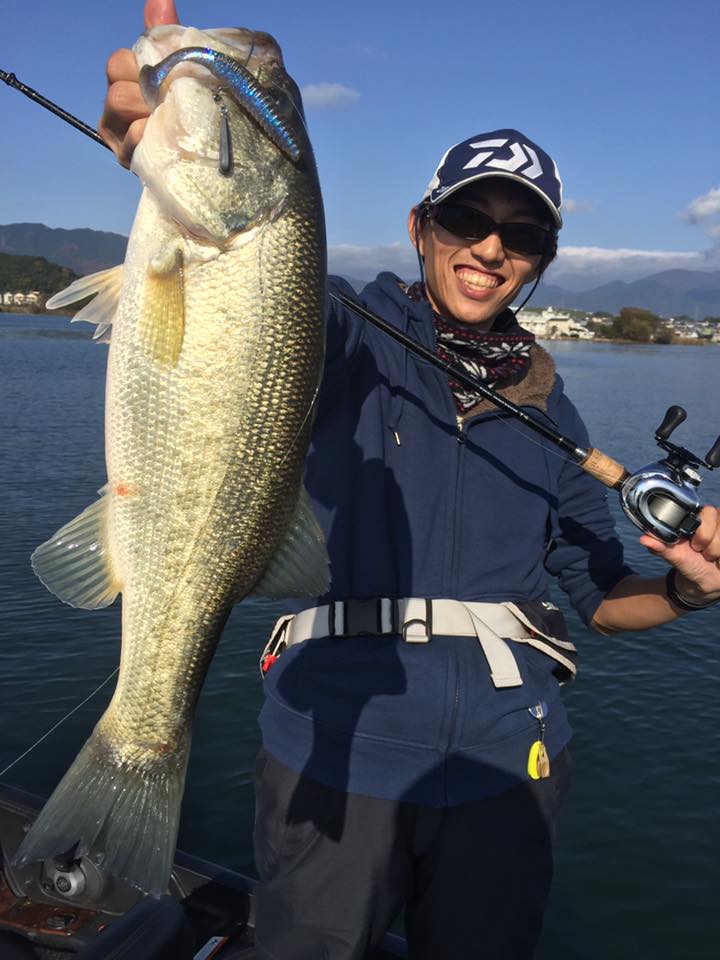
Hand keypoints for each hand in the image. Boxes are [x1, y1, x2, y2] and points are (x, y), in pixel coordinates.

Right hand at [98, 0, 179, 166]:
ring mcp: (120, 137)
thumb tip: (161, 0)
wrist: (211, 153)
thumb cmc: (195, 107)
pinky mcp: (129, 159)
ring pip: (120, 105)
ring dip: (149, 109)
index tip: (166, 76)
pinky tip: (169, 137)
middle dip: (147, 90)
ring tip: (172, 119)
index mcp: (126, 83)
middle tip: (172, 101)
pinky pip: (132, 138)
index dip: (141, 65)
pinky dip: (149, 133)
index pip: (118, 62)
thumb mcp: (183, 68)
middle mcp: (117, 110)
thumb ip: (166, 36)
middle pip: (117, 86)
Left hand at [640, 505, 719, 601]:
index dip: (702, 531)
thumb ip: (660, 546)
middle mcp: (714, 519)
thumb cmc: (689, 563)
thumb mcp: (675, 556)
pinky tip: (719, 558)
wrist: (705, 580)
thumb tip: (645, 539)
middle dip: (708, 541)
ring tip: (710, 555)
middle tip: (700, 551)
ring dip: (717, 551)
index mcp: (697, 518)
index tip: (694, 545)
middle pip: (718, 519)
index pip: (708, 511)